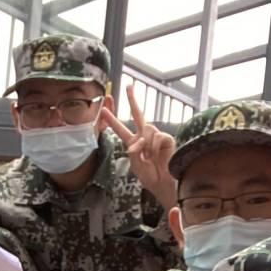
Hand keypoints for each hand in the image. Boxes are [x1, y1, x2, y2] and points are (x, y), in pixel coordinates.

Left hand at [101, 87, 176, 212]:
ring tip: (150, 158)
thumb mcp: (136, 166)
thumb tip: (138, 142)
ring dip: (146, 144)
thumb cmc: (151, 177)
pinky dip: (155, 148)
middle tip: (128, 86)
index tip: (104, 109)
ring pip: (147, 129)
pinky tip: (158, 156)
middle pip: (137, 115)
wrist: (165, 184)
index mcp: (133, 143)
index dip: (112, 120)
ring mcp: (156, 137)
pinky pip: (157, 137)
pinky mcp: (167, 139)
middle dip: (132, 100)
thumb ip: (133, 152)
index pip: (121, 130)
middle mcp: (144, 137)